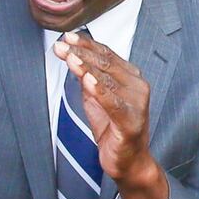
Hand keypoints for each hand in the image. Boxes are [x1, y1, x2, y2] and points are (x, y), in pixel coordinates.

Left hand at [55, 32, 166, 198]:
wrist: (129, 162)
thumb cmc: (114, 129)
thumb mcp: (95, 98)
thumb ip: (87, 78)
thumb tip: (70, 55)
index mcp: (131, 77)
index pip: (107, 54)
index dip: (87, 44)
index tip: (67, 36)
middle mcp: (137, 86)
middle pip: (106, 63)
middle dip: (81, 52)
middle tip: (61, 45)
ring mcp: (137, 103)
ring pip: (108, 80)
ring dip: (86, 66)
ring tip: (69, 56)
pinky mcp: (131, 122)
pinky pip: (113, 103)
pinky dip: (99, 90)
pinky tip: (87, 79)